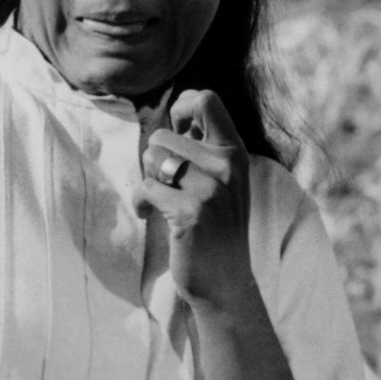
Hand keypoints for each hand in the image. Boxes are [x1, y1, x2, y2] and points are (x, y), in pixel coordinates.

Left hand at [136, 89, 255, 308]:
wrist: (225, 279)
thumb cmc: (217, 227)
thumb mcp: (224, 180)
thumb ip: (207, 146)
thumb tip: (179, 108)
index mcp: (237, 152)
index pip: (206, 99)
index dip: (181, 109)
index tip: (177, 134)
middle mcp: (228, 165)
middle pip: (164, 134)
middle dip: (155, 159)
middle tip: (166, 183)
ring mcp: (211, 189)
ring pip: (152, 158)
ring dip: (148, 181)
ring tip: (161, 200)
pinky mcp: (189, 211)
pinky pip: (146, 188)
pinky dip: (143, 203)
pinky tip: (153, 216)